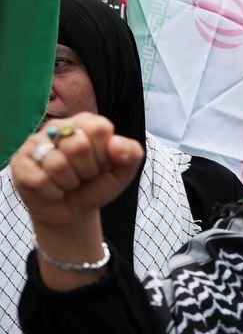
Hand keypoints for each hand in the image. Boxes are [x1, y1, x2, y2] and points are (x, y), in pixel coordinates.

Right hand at [11, 114, 141, 289]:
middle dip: (87, 170)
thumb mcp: (122, 173)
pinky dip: (53, 192)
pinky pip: (40, 180)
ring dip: (69, 183)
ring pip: (57, 164)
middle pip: (78, 144)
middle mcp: (58, 127)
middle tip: (84, 175)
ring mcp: (35, 143)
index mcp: (86, 122)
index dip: (105, 153)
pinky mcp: (20, 162)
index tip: (102, 163)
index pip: (99, 128)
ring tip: (68, 182)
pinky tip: (53, 189)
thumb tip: (116, 142)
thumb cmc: (96, 186)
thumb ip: (132, 154)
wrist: (73, 211)